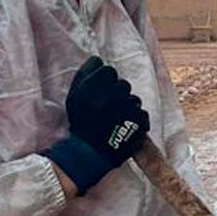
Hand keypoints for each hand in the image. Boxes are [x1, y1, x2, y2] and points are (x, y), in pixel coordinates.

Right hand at [46, 58, 149, 196]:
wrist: (89, 155)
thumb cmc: (81, 125)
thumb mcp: (73, 98)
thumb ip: (83, 76)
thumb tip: (97, 60)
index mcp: (90, 88)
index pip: (107, 69)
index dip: (106, 80)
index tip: (103, 92)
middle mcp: (107, 96)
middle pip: (123, 84)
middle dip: (118, 94)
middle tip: (109, 109)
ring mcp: (123, 110)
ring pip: (134, 99)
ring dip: (128, 108)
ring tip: (117, 121)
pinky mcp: (136, 124)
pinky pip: (142, 114)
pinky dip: (137, 121)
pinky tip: (127, 128)